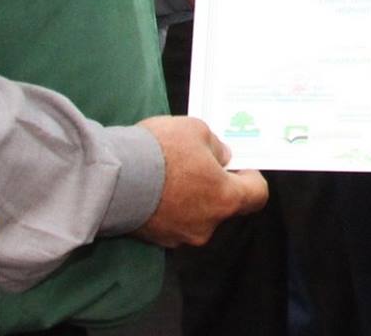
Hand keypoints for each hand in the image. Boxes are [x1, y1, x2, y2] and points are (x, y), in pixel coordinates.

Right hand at [132, 116, 267, 246]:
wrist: (114, 176)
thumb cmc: (161, 150)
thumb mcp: (196, 130)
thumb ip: (217, 146)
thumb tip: (223, 158)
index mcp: (225, 198)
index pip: (256, 195)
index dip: (252, 178)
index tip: (241, 166)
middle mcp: (208, 224)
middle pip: (224, 205)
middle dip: (215, 185)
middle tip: (199, 163)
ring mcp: (181, 236)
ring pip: (197, 214)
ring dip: (190, 197)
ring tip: (169, 174)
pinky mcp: (157, 240)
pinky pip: (173, 221)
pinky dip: (169, 207)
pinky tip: (154, 188)